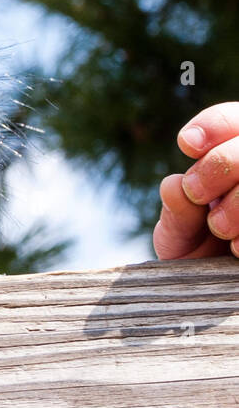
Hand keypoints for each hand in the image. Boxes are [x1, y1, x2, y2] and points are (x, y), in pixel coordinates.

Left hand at [154, 103, 238, 259]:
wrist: (215, 288)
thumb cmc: (197, 252)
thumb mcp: (179, 234)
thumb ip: (178, 212)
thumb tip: (174, 185)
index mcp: (231, 157)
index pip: (233, 119)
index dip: (214, 125)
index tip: (186, 145)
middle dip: (222, 162)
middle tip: (196, 193)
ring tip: (219, 228)